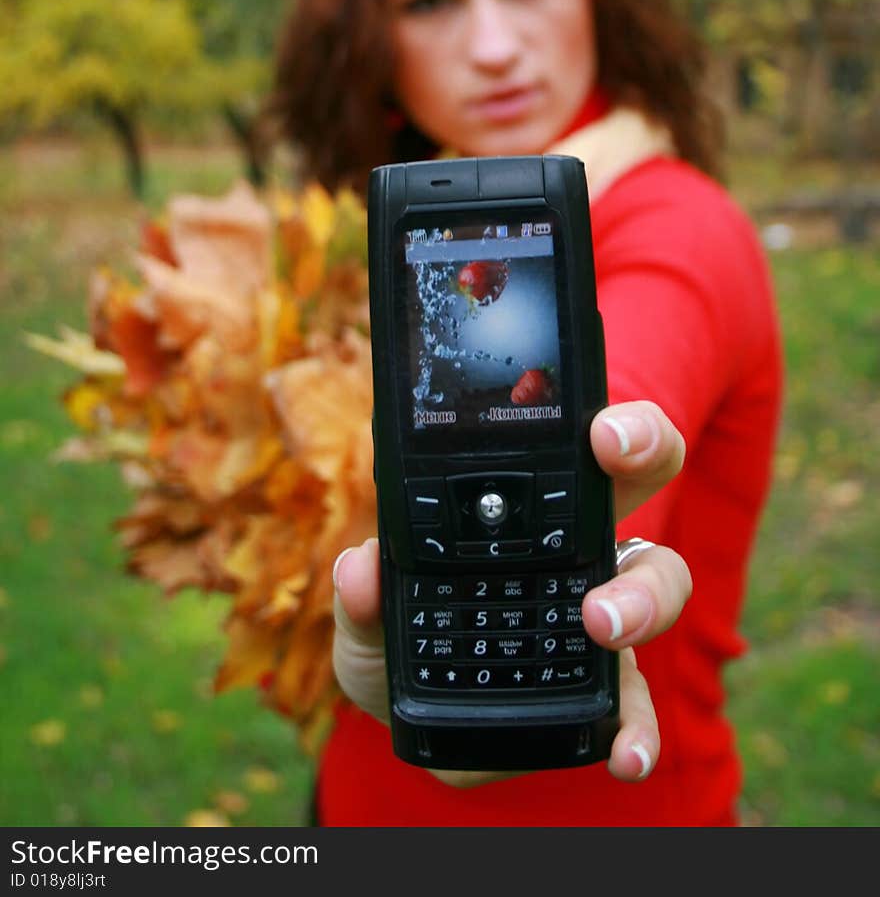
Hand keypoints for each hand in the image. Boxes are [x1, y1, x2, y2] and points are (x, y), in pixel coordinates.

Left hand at [332, 399, 690, 784]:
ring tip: (603, 624)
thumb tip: (359, 567)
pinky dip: (638, 728)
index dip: (610, 423)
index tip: (602, 431)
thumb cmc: (399, 638)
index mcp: (523, 508)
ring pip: (658, 581)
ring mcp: (603, 612)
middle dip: (647, 458)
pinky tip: (626, 752)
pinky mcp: (608, 688)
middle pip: (641, 478)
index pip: (578, 439)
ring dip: (642, 597)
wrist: (410, 718)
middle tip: (614, 467)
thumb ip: (361, 591)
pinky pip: (637, 702)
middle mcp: (578, 547)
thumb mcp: (367, 614)